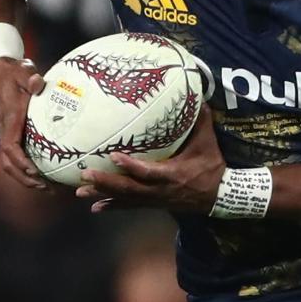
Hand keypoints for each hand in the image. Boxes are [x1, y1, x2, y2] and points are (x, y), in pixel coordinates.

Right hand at [0, 57, 48, 189]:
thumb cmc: (12, 71)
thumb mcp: (23, 71)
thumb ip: (30, 78)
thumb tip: (38, 83)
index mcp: (9, 119)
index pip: (10, 147)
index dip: (21, 162)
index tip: (35, 171)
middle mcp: (4, 129)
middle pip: (9, 163)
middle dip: (25, 178)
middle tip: (46, 188)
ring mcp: (5, 132)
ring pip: (10, 162)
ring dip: (26, 177)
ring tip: (47, 187)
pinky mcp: (9, 132)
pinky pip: (16, 155)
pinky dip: (27, 167)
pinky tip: (44, 173)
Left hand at [76, 104, 224, 213]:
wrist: (219, 196)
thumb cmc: (211, 167)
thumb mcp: (208, 143)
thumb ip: (200, 120)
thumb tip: (196, 94)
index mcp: (172, 174)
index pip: (148, 172)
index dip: (130, 166)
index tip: (113, 156)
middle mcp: (160, 190)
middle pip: (129, 189)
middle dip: (106, 182)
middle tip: (85, 175)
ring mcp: (155, 199)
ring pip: (126, 199)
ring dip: (103, 195)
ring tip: (80, 193)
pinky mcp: (153, 203)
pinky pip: (130, 206)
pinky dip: (112, 206)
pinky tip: (95, 207)